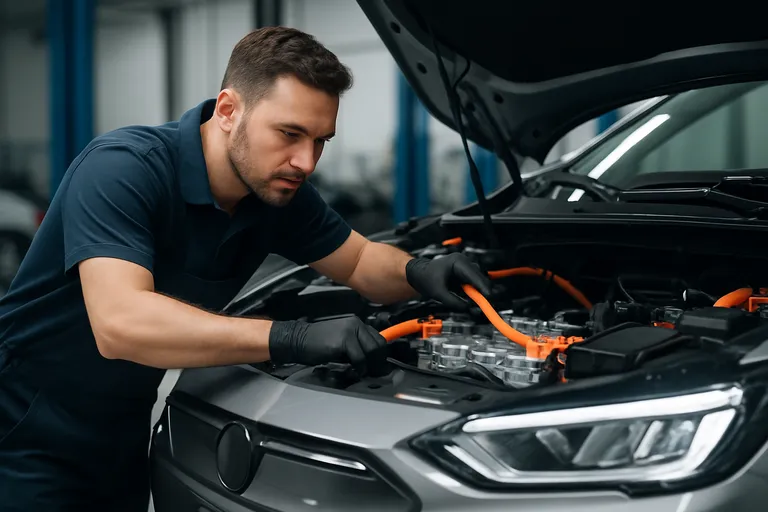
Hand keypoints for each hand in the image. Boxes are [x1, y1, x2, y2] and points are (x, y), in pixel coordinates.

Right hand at [268, 317, 388, 375]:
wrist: (298, 340)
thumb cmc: (317, 344)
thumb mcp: (341, 342)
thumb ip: (357, 347)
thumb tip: (372, 363)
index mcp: (357, 323)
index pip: (379, 339)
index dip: (381, 356)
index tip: (380, 368)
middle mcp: (356, 324)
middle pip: (379, 345)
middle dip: (379, 363)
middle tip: (375, 374)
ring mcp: (350, 331)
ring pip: (372, 351)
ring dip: (370, 366)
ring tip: (364, 373)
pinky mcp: (344, 340)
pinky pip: (360, 358)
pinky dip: (359, 368)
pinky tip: (353, 371)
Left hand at [406, 253, 492, 309]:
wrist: (418, 274)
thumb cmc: (426, 279)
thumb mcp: (438, 293)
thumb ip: (453, 301)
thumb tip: (468, 308)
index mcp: (457, 262)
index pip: (474, 274)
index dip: (482, 286)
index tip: (489, 297)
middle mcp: (464, 262)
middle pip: (480, 278)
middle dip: (482, 292)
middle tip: (485, 306)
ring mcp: (465, 268)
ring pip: (478, 282)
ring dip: (478, 293)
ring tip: (477, 305)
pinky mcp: (465, 274)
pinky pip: (473, 284)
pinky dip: (473, 293)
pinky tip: (471, 301)